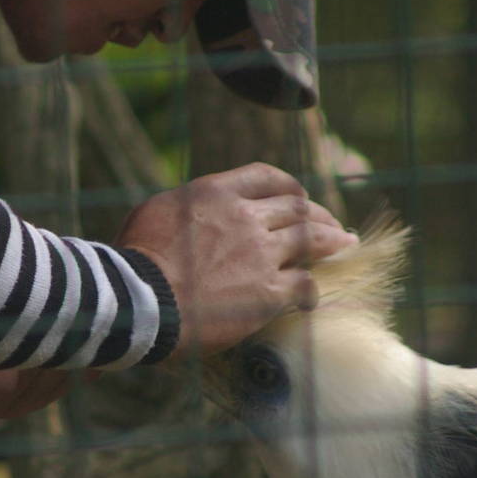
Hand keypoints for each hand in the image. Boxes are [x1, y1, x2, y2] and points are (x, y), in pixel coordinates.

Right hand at [115, 162, 356, 359]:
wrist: (139, 300)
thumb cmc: (133, 260)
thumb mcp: (154, 213)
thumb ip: (185, 207)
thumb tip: (188, 213)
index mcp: (216, 191)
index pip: (266, 177)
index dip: (288, 187)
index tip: (296, 197)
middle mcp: (245, 216)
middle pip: (296, 208)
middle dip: (319, 215)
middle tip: (331, 226)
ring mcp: (261, 254)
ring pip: (311, 240)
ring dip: (331, 243)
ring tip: (343, 247)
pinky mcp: (268, 292)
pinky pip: (305, 285)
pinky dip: (313, 290)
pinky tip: (312, 299)